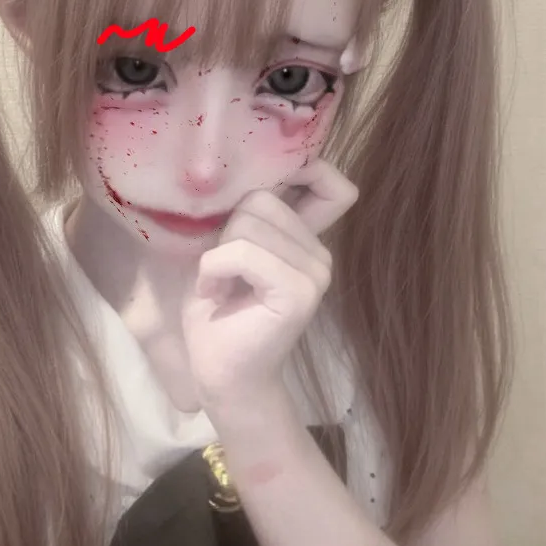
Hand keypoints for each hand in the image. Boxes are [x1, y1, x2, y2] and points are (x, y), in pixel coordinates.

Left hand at [181, 158, 358, 412]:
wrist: (220, 377)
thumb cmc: (216, 313)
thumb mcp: (227, 251)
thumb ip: (247, 217)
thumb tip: (245, 169)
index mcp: (305, 241)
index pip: (332, 186)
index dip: (306, 169)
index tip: (269, 182)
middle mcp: (319, 254)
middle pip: (261, 199)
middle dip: (226, 231)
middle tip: (221, 272)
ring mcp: (315, 273)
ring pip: (248, 224)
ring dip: (216, 256)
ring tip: (217, 287)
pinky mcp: (298, 292)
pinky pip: (242, 253)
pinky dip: (213, 271)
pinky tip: (214, 295)